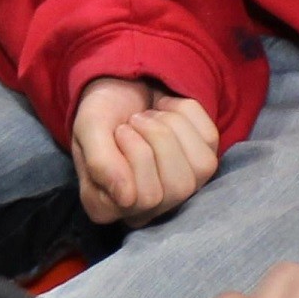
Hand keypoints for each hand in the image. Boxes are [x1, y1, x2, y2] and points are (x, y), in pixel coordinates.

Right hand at [71, 76, 220, 226]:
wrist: (119, 88)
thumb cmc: (101, 114)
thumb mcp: (88, 129)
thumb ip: (100, 163)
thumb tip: (127, 199)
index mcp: (110, 208)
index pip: (143, 198)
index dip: (135, 154)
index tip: (119, 130)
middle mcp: (147, 209)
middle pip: (177, 188)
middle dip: (157, 138)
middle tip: (136, 119)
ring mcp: (179, 190)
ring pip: (201, 168)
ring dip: (173, 126)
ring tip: (150, 115)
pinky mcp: (201, 163)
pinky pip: (210, 139)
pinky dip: (187, 112)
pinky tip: (166, 110)